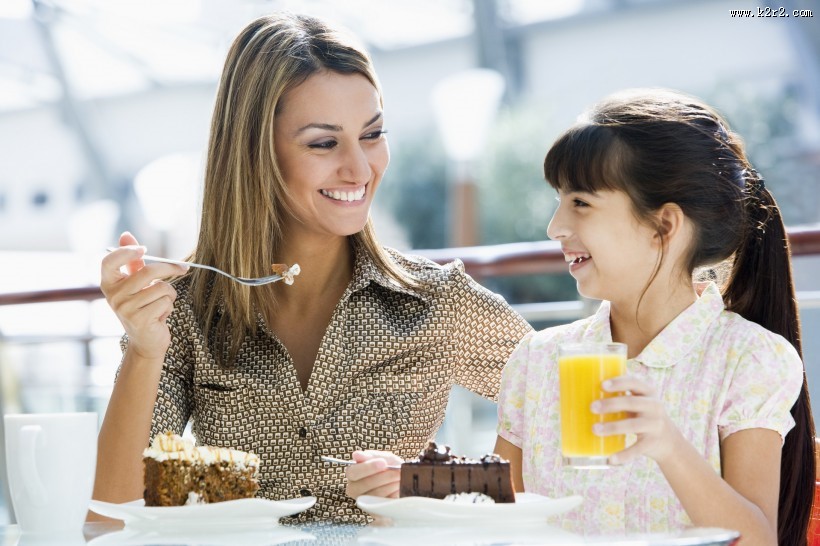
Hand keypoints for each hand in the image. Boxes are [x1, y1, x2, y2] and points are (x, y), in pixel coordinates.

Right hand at [100, 232, 187, 360]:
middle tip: (183, 268)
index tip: (144, 248)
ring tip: (161, 304)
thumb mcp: (135, 283)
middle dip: (170, 268)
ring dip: (169, 295)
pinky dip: (169, 307)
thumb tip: (126, 234)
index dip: (126, 252)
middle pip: (148, 271)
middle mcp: (113, 296)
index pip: (109, 261)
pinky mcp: (140, 320)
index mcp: (109, 284)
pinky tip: (160, 315)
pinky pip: (166, 302)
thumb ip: (132, 261)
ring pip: (161, 288)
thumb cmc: (141, 307)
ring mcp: (125, 309)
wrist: (145, 340)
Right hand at [344, 450, 402, 499]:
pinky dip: (394, 494)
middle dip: (384, 476)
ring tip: (400, 478)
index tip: (383, 463)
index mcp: (353, 474)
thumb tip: (356, 455)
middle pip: (365, 484)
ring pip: (376, 494)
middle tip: (398, 471)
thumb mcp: (384, 458)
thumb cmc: (390, 469)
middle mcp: (354, 489)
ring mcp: (364, 502)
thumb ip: (372, 456)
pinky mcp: (375, 512)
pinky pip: (384, 504)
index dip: (368, 468)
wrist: (403, 482)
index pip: (353, 472)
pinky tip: (399, 488)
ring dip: (391, 484)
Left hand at [592, 375, 683, 465]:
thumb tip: (583, 390)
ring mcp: (654, 425)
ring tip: (595, 429)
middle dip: (611, 404)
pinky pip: (637, 449)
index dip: (619, 383)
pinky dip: (623, 455)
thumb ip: (620, 395)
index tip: (602, 385)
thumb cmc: (642, 414)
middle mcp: (654, 406)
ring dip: (612, 427)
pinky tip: (610, 459)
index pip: (634, 382)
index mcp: (648, 392)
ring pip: (632, 425)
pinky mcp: (652, 443)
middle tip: (592, 407)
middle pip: (631, 403)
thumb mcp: (638, 401)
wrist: (668, 440)